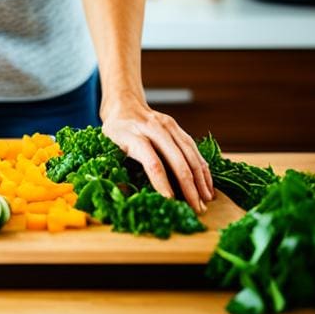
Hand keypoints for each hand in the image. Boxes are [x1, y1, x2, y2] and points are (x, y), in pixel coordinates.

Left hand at [100, 94, 213, 211]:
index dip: (162, 183)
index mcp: (132, 135)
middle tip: (196, 208)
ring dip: (201, 179)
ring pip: (189, 153)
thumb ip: (116, 170)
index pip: (152, 162)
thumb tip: (125, 197)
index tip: (171, 201)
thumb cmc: (114, 133)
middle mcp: (152, 128)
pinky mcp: (177, 126)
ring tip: (207, 200)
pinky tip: (207, 185)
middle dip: (189, 187)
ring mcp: (167, 125)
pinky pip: (193, 149)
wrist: (124, 105)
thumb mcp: (107, 149)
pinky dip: (202, 168)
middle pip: (176, 160)